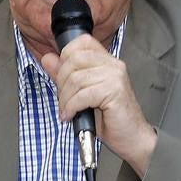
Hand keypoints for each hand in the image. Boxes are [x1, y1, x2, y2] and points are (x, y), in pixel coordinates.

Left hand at [41, 35, 157, 175]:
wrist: (132, 138)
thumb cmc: (110, 119)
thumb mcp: (82, 93)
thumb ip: (65, 75)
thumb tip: (48, 58)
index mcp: (106, 61)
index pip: (82, 42)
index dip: (65, 55)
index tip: (61, 76)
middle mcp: (113, 65)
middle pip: (74, 59)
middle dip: (61, 81)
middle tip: (63, 100)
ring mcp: (115, 77)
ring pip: (76, 79)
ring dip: (65, 99)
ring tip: (67, 111)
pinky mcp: (114, 91)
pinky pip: (83, 95)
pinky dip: (72, 107)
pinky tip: (71, 116)